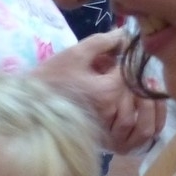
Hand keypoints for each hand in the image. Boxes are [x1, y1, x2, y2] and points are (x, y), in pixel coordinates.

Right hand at [36, 30, 166, 155]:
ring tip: (134, 92)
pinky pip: (138, 138)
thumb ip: (103, 41)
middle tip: (123, 77)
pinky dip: (146, 127)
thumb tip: (125, 32)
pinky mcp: (107, 143)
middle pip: (141, 95)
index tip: (115, 58)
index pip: (133, 73)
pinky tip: (140, 113)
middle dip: (134, 82)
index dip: (127, 62)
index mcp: (107, 91)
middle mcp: (113, 113)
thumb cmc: (50, 78)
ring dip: (145, 105)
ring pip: (144, 120)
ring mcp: (110, 131)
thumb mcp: (75, 53)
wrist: (30, 106)